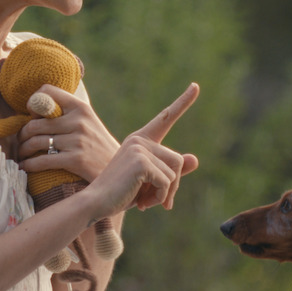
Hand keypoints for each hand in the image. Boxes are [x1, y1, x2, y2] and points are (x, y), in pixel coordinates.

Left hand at [16, 85, 119, 180]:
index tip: (32, 116)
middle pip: (35, 122)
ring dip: (23, 150)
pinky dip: (29, 165)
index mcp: (80, 107)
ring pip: (35, 142)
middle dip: (23, 134)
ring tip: (22, 155)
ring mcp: (77, 140)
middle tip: (21, 141)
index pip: (47, 91)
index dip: (33, 102)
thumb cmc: (98, 146)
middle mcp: (78, 121)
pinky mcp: (76, 160)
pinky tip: (26, 167)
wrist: (122, 171)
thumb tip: (36, 110)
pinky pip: (42, 161)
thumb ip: (67, 114)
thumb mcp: (88, 123)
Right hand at [81, 83, 199, 216]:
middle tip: (157, 201)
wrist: (95, 203)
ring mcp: (139, 149)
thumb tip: (196, 159)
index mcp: (140, 140)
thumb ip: (171, 171)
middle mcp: (139, 140)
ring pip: (174, 174)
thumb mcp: (149, 182)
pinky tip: (142, 203)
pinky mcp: (141, 162)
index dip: (183, 102)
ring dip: (164, 194)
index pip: (165, 118)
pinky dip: (159, 197)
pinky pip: (166, 182)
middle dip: (171, 186)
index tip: (195, 86)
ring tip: (144, 202)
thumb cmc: (121, 194)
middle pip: (178, 160)